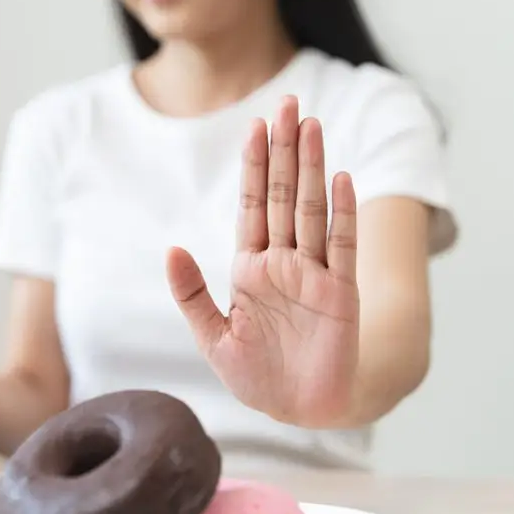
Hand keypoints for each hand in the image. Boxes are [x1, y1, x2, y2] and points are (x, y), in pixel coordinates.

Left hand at [166, 96, 360, 427]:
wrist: (299, 410)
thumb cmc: (256, 375)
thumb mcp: (212, 336)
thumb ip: (191, 293)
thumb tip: (171, 249)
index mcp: (251, 268)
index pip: (252, 205)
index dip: (254, 166)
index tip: (256, 126)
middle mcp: (283, 262)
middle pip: (282, 195)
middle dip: (284, 150)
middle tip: (289, 103)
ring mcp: (314, 274)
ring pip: (310, 209)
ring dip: (311, 168)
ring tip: (311, 125)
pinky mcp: (341, 294)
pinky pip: (341, 247)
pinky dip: (342, 213)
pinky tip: (340, 179)